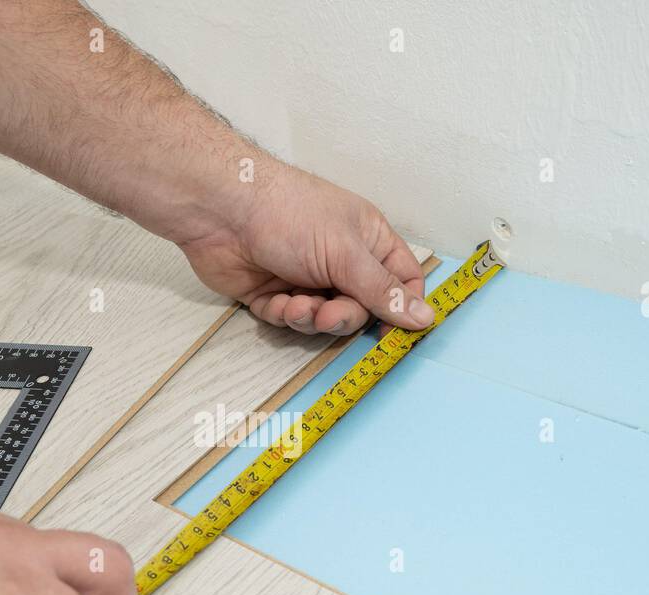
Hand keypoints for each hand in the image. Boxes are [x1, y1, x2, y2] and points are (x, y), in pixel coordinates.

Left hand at [177, 161, 430, 335]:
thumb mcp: (346, 254)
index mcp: (368, 240)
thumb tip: (426, 317)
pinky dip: (282, 316)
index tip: (392, 330)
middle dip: (343, 317)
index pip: (401, 282)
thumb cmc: (289, 215)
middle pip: (360, 309)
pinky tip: (274, 301)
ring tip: (294, 304)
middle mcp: (340, 260)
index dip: (400, 308)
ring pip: (323, 319)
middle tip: (326, 314)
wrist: (222, 211)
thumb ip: (383, 291)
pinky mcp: (272, 293)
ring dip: (310, 318)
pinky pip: (289, 320)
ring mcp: (305, 277)